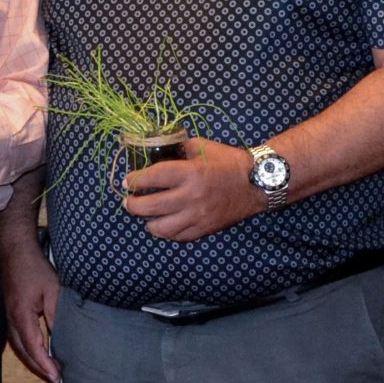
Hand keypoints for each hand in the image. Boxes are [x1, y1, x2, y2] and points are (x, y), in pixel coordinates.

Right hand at [0, 231, 61, 382]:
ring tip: (49, 371)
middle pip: (24, 353)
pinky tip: (37, 353)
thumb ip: (57, 315)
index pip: (34, 348)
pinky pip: (17, 338)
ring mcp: (8, 317)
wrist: (14, 251)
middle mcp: (11, 320)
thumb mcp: (52, 290)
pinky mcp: (10, 313)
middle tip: (56, 379)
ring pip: (19, 347)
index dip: (46, 365)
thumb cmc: (35, 268)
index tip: (58, 377)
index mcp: (22, 316)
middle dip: (39, 368)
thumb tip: (62, 338)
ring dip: (33, 361)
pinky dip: (28, 350)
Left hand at [121, 138, 265, 240]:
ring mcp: (197, 216)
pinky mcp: (204, 229)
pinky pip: (177, 236)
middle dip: (132, 205)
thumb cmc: (228, 161)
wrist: (256, 183)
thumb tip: (156, 152)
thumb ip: (178, 149)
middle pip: (149, 206)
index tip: (127, 182)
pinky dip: (166, 232)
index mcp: (190, 173)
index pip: (152, 178)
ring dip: (148, 221)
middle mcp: (191, 197)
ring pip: (160, 227)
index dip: (135, 180)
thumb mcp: (202, 146)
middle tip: (128, 201)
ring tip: (146, 215)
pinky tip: (163, 224)